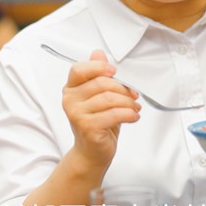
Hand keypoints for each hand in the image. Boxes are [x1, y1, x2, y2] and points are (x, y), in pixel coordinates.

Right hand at [61, 50, 141, 170]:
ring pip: (109, 98)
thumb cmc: (97, 122)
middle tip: (134, 96)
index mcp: (71, 88)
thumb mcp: (99, 96)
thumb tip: (98, 53)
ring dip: (128, 102)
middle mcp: (70, 100)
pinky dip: (128, 114)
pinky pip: (113, 114)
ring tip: (135, 108)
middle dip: (123, 89)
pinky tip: (134, 116)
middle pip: (100, 83)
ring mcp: (76, 114)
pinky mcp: (87, 127)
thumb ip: (98, 75)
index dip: (97, 67)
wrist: (91, 152)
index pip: (79, 70)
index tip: (114, 71)